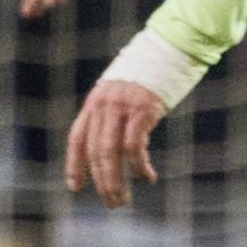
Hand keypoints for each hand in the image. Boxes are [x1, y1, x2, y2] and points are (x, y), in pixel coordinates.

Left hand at [64, 79, 166, 207]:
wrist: (173, 44)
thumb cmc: (151, 71)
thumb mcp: (122, 91)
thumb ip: (113, 115)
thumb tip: (118, 147)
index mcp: (94, 102)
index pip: (77, 139)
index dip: (74, 165)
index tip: (75, 187)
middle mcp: (103, 106)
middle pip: (94, 152)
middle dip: (100, 181)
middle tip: (111, 202)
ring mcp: (122, 108)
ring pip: (110, 154)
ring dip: (115, 181)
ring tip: (121, 199)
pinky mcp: (142, 110)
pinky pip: (134, 147)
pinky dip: (139, 167)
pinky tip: (148, 177)